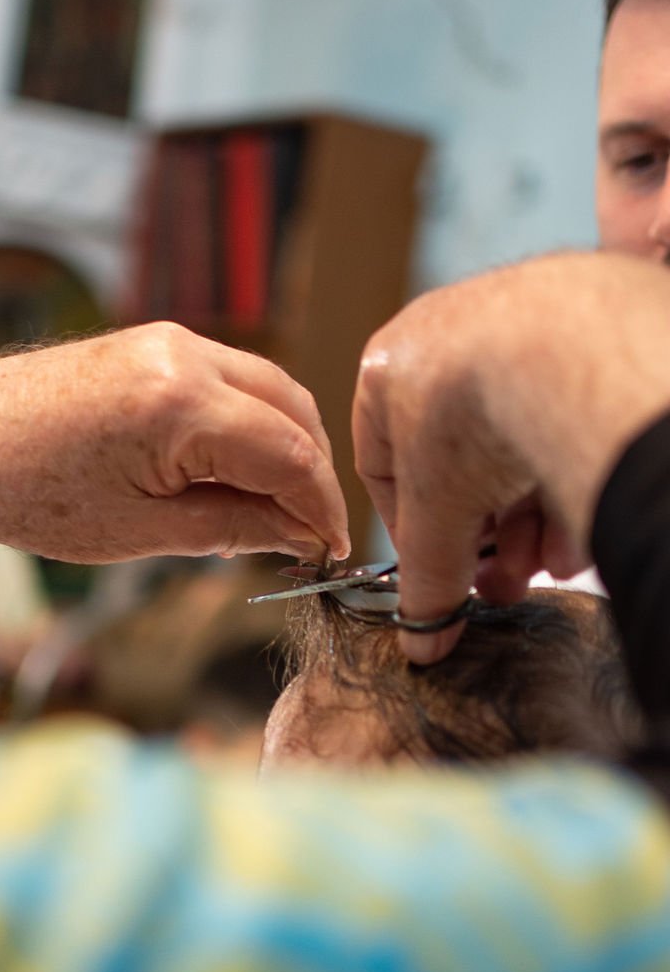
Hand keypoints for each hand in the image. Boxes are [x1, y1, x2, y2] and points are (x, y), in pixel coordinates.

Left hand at [0, 323, 349, 564]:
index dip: (321, 509)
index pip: (292, 455)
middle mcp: (184, 355)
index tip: (329, 550)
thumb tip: (298, 533)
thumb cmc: (27, 495)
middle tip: (307, 535)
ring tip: (272, 510)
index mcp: (181, 405)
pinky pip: (231, 378)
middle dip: (312, 475)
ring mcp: (169, 339)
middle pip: (294, 411)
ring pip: (269, 388)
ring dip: (286, 445)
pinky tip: (236, 470)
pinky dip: (250, 422)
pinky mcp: (153, 341)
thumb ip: (233, 526)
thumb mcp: (141, 532)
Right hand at [352, 252, 669, 661]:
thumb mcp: (432, 521)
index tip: (439, 572)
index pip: (385, 463)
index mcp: (389, 367)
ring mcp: (521, 327)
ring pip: (517, 445)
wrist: (563, 350)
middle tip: (503, 585)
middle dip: (485, 536)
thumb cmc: (466, 421)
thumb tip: (422, 645)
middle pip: (460, 461)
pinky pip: (567, 420)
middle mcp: (451, 337)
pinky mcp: (587, 332)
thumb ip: (424, 584)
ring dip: (529, 521)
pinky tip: (580, 529)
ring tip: (547, 566)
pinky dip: (569, 476)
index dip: (413, 530)